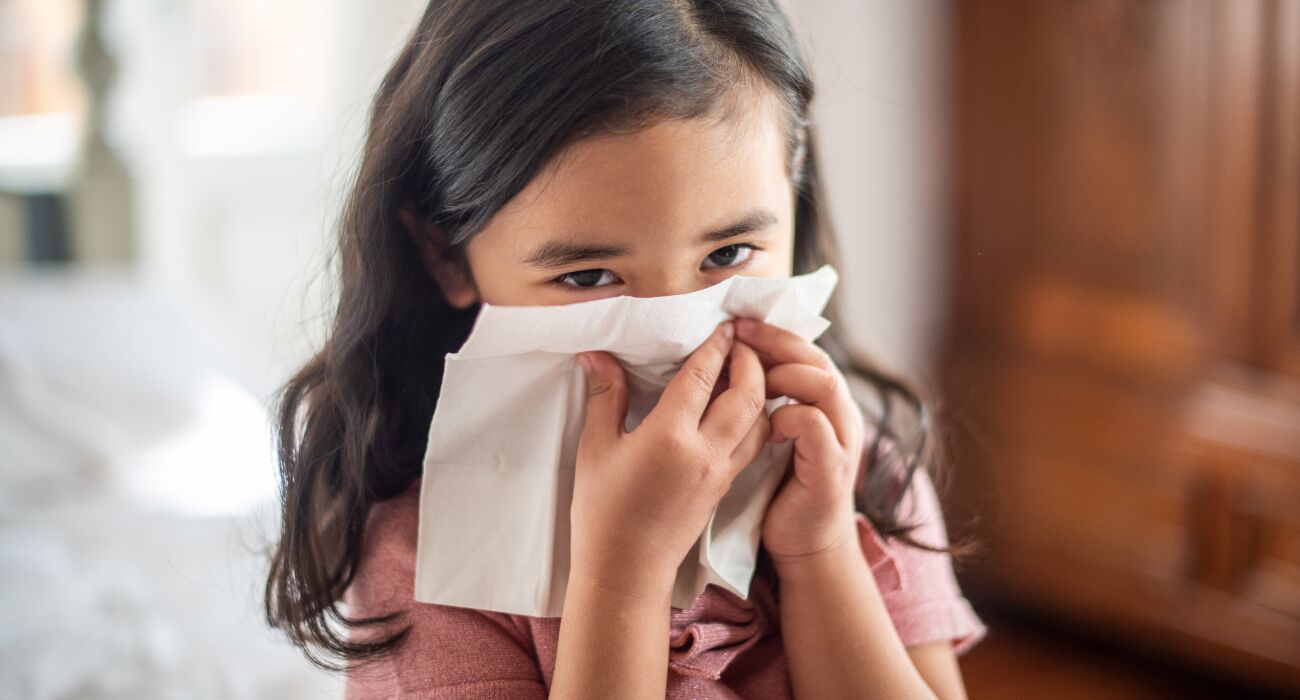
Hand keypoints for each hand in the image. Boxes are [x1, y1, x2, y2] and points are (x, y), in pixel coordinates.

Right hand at [569, 321, 770, 595]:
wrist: (627, 571)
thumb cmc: (602, 512)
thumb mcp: (595, 450)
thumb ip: (606, 397)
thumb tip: (598, 355)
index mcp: (670, 437)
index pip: (702, 377)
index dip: (714, 346)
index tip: (722, 325)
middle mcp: (704, 452)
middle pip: (747, 394)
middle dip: (750, 361)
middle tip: (741, 340)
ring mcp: (720, 472)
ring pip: (759, 420)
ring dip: (761, 389)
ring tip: (750, 368)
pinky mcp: (725, 487)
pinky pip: (754, 444)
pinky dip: (757, 418)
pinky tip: (745, 408)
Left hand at [734, 318, 865, 568]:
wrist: (806, 545)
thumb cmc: (781, 490)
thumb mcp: (773, 435)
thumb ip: (764, 401)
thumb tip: (728, 364)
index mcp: (824, 402)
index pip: (805, 350)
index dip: (772, 334)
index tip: (736, 324)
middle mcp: (840, 413)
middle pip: (816, 357)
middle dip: (775, 341)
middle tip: (738, 333)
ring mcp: (841, 439)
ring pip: (822, 383)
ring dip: (784, 373)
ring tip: (751, 376)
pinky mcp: (832, 466)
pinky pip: (813, 424)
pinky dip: (788, 415)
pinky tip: (766, 424)